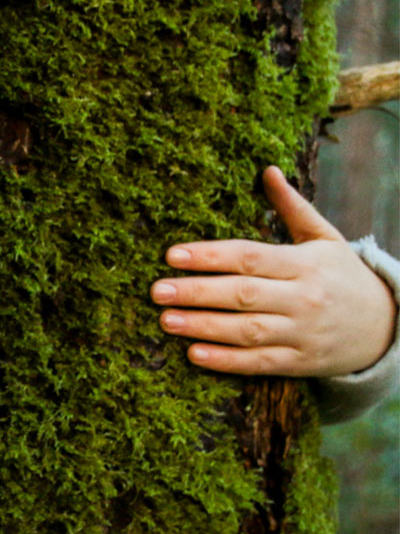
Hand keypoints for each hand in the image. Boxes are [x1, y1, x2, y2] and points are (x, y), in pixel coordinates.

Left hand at [150, 166, 396, 376]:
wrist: (386, 326)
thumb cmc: (341, 275)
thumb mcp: (324, 238)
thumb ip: (292, 207)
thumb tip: (267, 170)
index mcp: (304, 264)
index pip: (250, 257)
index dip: (210, 255)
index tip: (172, 255)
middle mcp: (302, 298)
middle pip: (242, 294)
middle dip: (196, 292)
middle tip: (156, 290)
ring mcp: (301, 333)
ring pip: (247, 331)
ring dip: (203, 327)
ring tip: (165, 320)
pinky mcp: (300, 363)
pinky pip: (259, 363)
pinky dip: (226, 361)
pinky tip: (194, 354)